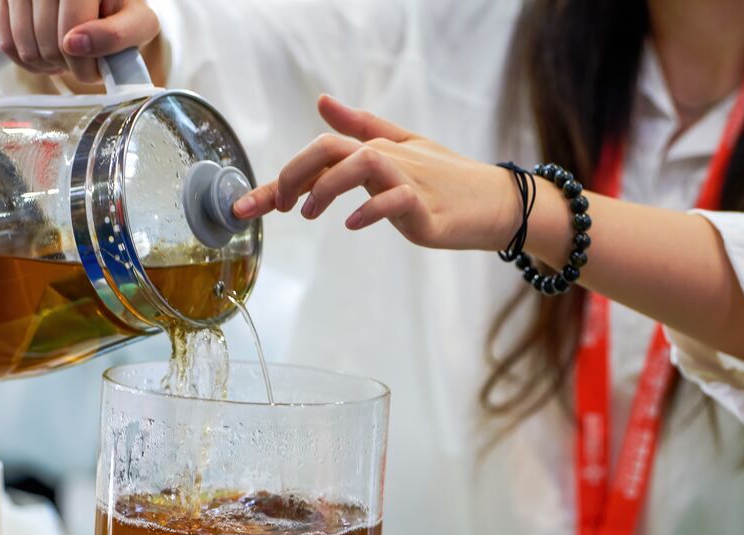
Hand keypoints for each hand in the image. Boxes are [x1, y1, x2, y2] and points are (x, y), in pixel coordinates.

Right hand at [0, 0, 159, 83]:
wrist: (106, 2)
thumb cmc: (122, 10)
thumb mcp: (138, 22)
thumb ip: (116, 35)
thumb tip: (76, 44)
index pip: (71, 29)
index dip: (84, 63)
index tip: (98, 68)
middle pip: (47, 42)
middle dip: (69, 65)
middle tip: (86, 61)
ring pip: (24, 46)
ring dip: (49, 65)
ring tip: (69, 55)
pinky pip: (6, 42)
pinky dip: (28, 61)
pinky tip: (49, 54)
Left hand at [233, 95, 516, 250]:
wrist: (497, 203)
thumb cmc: (447, 179)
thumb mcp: (401, 147)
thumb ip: (360, 127)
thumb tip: (322, 101)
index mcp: (376, 148)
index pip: (320, 151)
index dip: (280, 177)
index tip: (247, 206)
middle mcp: (388, 157)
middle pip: (331, 150)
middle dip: (293, 175)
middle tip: (276, 207)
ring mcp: (409, 180)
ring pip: (362, 165)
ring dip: (328, 187)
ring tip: (309, 213)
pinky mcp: (427, 207)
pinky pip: (397, 199)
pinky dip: (373, 209)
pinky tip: (354, 224)